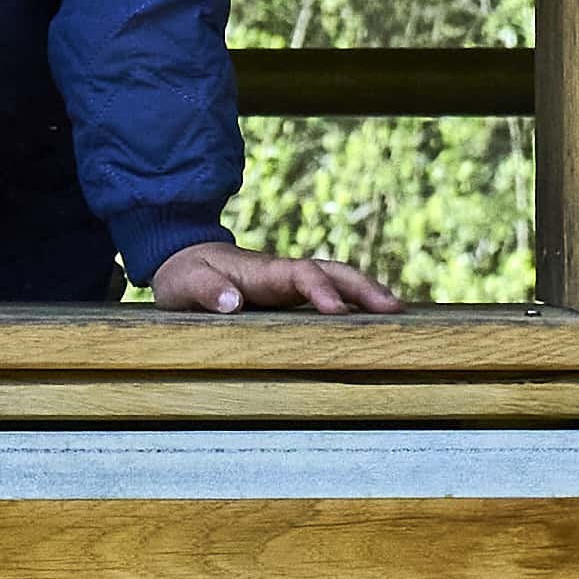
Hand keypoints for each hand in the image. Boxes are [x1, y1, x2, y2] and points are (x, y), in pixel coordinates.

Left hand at [144, 235, 402, 316]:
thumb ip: (206, 291)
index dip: (321, 290)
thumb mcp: (185, 283)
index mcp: (263, 271)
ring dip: (366, 292)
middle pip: (334, 271)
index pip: (301, 275)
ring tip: (396, 313)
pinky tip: (371, 320)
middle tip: (394, 309)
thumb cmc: (185, 274)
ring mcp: (290, 283)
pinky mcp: (290, 295)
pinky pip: (328, 293)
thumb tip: (232, 303)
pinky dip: (353, 302)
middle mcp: (284, 273)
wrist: (182, 258)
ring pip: (337, 280)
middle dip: (364, 287)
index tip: (337, 312)